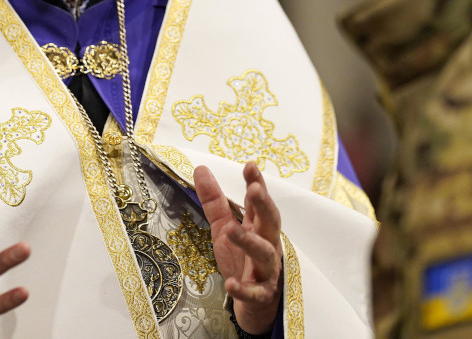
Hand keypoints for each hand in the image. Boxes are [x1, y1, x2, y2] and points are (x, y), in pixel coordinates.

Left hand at [194, 161, 283, 335]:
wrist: (255, 304)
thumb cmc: (241, 259)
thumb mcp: (223, 227)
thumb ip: (214, 201)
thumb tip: (201, 168)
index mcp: (258, 226)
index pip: (259, 202)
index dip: (256, 183)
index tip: (250, 166)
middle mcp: (268, 243)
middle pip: (270, 222)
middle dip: (264, 206)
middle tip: (254, 190)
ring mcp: (267, 270)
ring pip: (263, 254)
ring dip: (249, 242)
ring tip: (231, 230)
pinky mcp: (262, 294)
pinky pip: (255, 292)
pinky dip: (244, 289)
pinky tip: (231, 284)